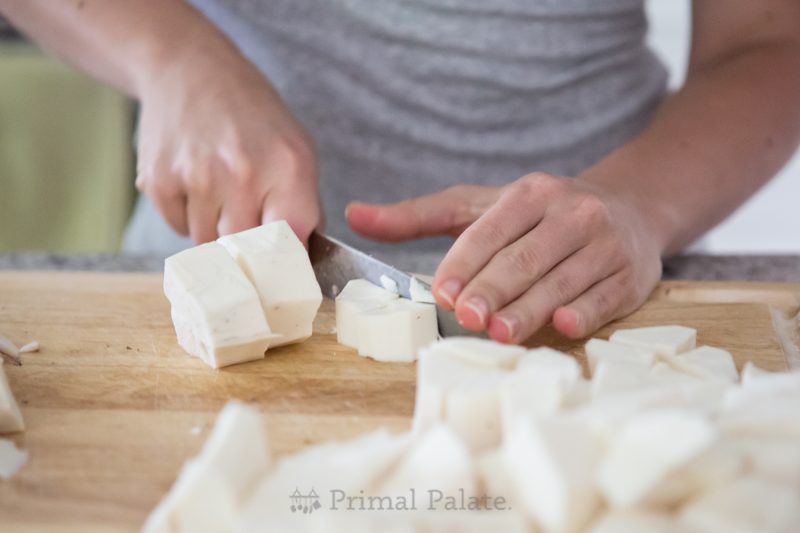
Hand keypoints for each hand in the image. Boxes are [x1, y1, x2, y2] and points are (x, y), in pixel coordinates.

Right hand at [134, 47, 321, 243]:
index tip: (281, 262)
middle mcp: (242, 174)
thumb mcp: (297, 148)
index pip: (291, 242)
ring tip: (220, 193)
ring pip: (209, 244)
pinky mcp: (158, 181)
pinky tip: (195, 184)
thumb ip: (306, 205)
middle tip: (247, 223)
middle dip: (248, 247)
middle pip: (246, 252)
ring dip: (216, 231)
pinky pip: (178, 229)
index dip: (286, 260)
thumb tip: (304, 259)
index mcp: (287, 166)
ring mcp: (197, 178)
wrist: (188, 70)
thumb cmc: (252, 115)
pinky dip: (187, 217)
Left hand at [347, 173, 663, 341]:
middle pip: (526, 256)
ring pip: (563, 279)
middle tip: (468, 317)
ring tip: (502, 332)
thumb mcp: (481, 206)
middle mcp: (572, 211)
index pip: (492, 229)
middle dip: (495, 288)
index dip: (466, 261)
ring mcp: (606, 243)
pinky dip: (586, 311)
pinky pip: (605, 296)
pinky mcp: (632, 274)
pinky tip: (565, 325)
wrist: (628, 210)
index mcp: (531, 192)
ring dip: (532, 308)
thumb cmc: (539, 215)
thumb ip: (419, 215)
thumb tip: (356, 215)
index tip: (442, 292)